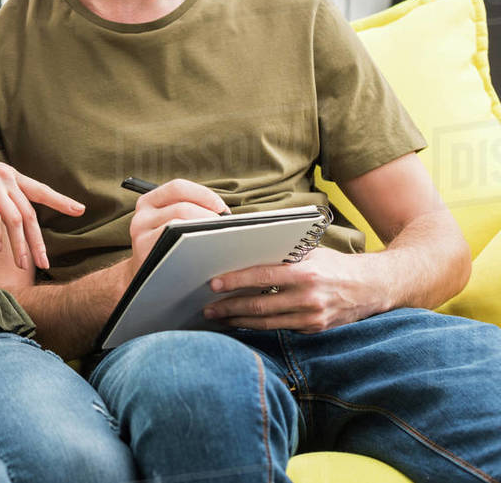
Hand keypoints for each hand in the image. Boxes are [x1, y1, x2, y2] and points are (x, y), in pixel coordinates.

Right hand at [0, 136, 83, 270]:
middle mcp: (5, 178)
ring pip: (14, 219)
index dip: (61, 201)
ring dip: (20, 245)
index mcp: (10, 175)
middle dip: (38, 241)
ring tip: (23, 265)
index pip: (41, 190)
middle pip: (29, 214)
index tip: (80, 210)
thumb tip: (7, 211)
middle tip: (45, 263)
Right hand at [128, 179, 227, 285]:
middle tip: (222, 228)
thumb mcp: (167, 221)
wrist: (144, 278)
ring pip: (178, 225)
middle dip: (208, 216)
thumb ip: (187, 210)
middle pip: (182, 207)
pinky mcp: (145, 254)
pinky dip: (194, 247)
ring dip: (203, 231)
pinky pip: (175, 246)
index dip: (203, 194)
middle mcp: (141, 216)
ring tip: (216, 239)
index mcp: (148, 202)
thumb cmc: (167, 246)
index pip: (178, 187)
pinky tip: (205, 252)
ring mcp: (141, 235)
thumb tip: (223, 213)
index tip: (221, 207)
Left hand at [203, 247, 388, 331]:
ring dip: (240, 322)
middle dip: (230, 308)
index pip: (262, 277)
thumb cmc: (337, 265)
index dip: (236, 281)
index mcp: (306, 274)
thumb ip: (283, 257)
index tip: (215, 284)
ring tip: (219, 318)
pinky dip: (260, 327)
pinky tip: (243, 323)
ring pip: (267, 323)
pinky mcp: (315, 329)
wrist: (374, 287)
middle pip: (260, 305)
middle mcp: (309, 298)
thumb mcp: (312, 253)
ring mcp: (312, 317)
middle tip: (208, 308)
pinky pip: (281, 329)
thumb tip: (246, 254)